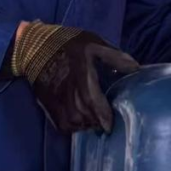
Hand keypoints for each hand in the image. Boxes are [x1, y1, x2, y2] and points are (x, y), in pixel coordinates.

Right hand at [12, 23, 138, 132]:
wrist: (34, 47)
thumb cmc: (67, 44)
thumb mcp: (93, 43)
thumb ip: (114, 57)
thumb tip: (136, 68)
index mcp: (81, 76)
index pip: (93, 101)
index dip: (103, 115)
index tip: (111, 125)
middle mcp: (68, 92)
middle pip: (84, 116)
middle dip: (97, 122)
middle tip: (107, 123)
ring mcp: (57, 100)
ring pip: (74, 122)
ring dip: (86, 125)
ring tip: (96, 123)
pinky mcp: (49, 104)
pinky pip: (62, 124)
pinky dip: (73, 127)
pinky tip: (81, 123)